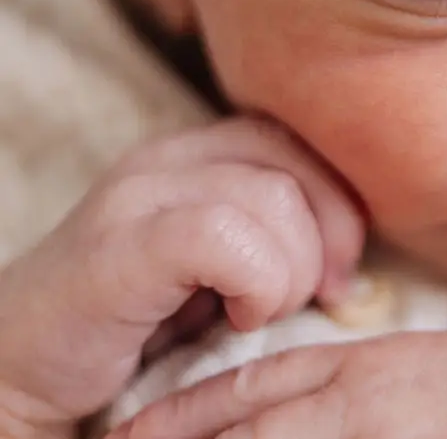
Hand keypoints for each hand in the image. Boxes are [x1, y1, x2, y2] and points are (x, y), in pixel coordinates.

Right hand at [0, 118, 364, 436]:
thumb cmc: (137, 320)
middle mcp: (166, 159)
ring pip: (271, 199)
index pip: (298, 142)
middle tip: (309, 298)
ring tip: (256, 312)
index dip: (337, 205)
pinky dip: (257, 285)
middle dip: (324, 243)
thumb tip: (352, 259)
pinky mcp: (119, 248)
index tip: (339, 272)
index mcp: (195, 153)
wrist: (19, 367)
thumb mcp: (220, 265)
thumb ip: (276, 236)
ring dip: (290, 274)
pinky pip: (224, 239)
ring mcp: (138, 197)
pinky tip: (236, 318)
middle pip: (293, 168)